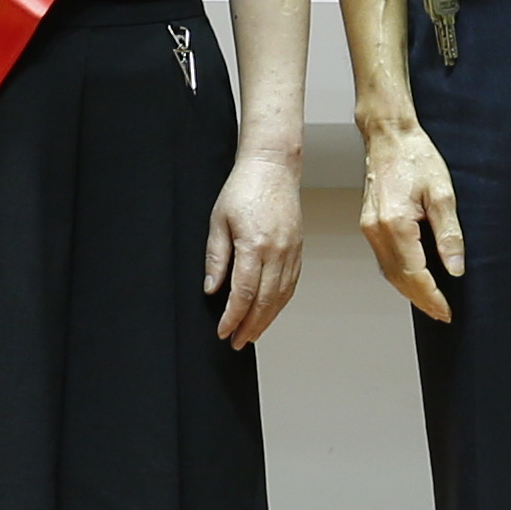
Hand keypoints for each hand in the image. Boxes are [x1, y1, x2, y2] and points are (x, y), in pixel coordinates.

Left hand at [201, 147, 307, 347]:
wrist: (273, 167)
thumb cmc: (243, 188)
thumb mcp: (218, 221)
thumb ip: (216, 258)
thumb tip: (212, 289)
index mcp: (254, 245)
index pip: (243, 293)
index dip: (233, 317)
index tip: (223, 331)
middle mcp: (277, 252)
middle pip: (265, 301)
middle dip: (250, 326)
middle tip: (237, 342)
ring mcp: (291, 251)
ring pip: (281, 297)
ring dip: (267, 320)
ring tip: (252, 334)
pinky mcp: (298, 249)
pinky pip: (291, 284)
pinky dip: (280, 303)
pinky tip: (270, 311)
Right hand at [358, 115, 463, 323]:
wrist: (389, 137)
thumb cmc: (416, 158)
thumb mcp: (442, 193)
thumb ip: (449, 234)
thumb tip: (455, 268)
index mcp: (395, 224)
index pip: (415, 274)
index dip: (432, 297)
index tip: (447, 311)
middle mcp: (377, 230)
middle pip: (399, 279)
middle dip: (422, 300)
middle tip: (443, 314)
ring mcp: (369, 228)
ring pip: (389, 272)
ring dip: (410, 291)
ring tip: (432, 303)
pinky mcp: (369, 224)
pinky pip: (384, 259)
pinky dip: (400, 275)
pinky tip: (414, 279)